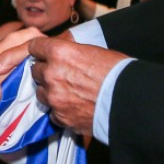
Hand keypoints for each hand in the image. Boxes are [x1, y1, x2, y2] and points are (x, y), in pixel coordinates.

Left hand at [0, 35, 126, 135]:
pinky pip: (52, 111)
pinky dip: (60, 109)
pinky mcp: (60, 116)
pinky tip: (73, 106)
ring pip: (40, 92)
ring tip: (67, 92)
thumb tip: (63, 54)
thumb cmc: (117, 71)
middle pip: (35, 70)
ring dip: (50, 90)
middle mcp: (52, 73)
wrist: (128, 100)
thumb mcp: (93, 51)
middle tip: (59, 74)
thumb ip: (71, 53)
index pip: (35, 47)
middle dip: (44, 71)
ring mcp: (54, 97)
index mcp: (60, 52)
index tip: (43, 53)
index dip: (40, 50)